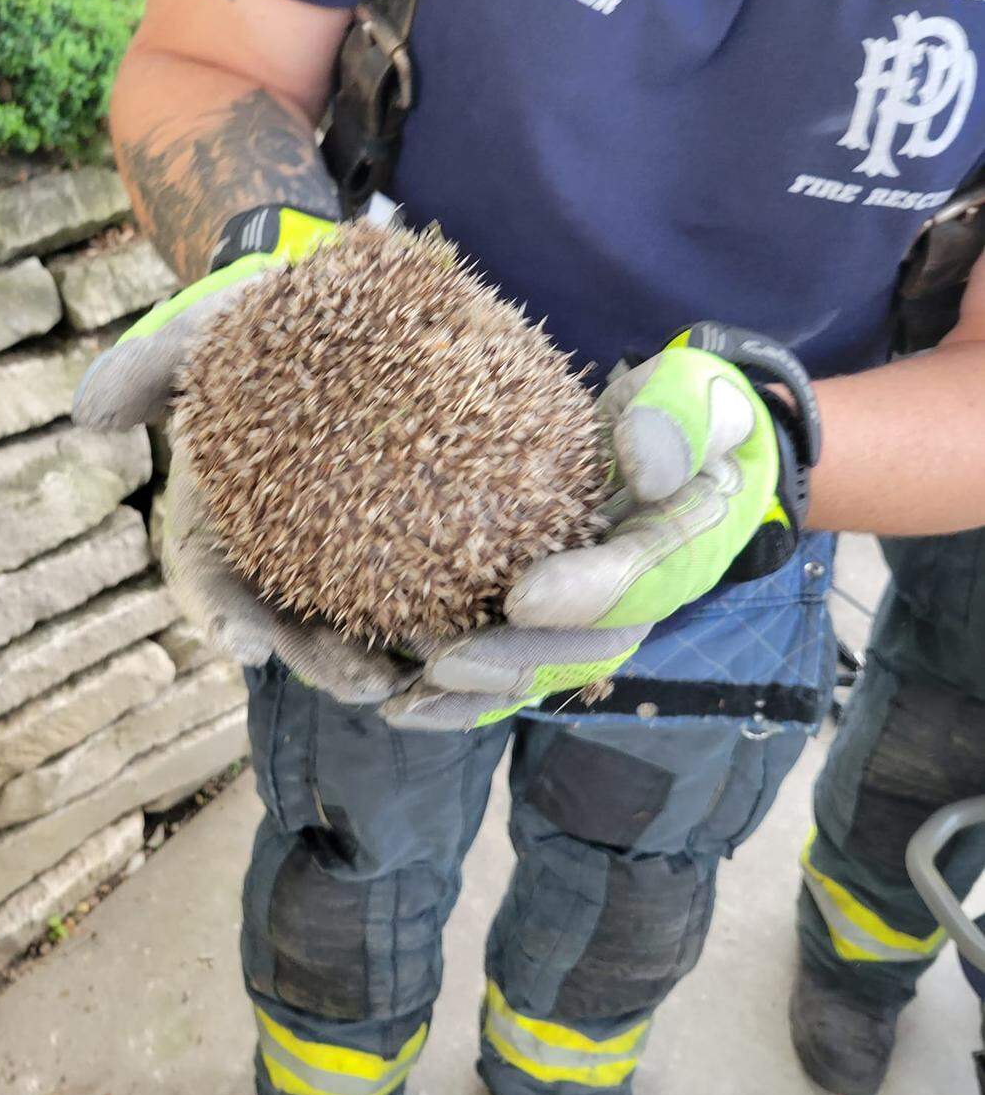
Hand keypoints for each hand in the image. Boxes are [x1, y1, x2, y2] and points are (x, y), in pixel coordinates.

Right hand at [72, 204, 413, 699]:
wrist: (332, 306)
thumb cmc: (253, 328)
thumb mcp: (197, 336)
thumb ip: (148, 369)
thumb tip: (89, 413)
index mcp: (221, 521)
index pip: (213, 582)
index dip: (226, 618)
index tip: (246, 646)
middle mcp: (280, 550)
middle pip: (297, 624)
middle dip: (327, 662)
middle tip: (365, 685)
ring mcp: (344, 547)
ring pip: (364, 619)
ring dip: (394, 656)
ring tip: (428, 676)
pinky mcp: (409, 529)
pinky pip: (425, 577)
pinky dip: (450, 606)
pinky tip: (485, 623)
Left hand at [383, 332, 796, 729]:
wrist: (672, 439)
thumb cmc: (679, 408)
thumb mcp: (698, 392)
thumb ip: (684, 419)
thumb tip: (645, 467)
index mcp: (685, 546)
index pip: (645, 579)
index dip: (587, 594)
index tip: (524, 598)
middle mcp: (641, 599)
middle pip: (584, 649)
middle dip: (514, 661)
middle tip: (444, 661)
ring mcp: (591, 616)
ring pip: (541, 671)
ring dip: (474, 692)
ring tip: (407, 700)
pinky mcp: (548, 619)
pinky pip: (507, 665)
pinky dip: (456, 694)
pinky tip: (396, 702)